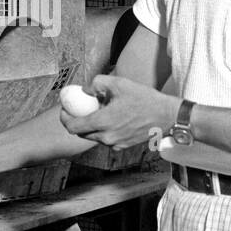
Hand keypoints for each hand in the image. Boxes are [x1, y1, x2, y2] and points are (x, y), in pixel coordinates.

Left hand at [58, 74, 175, 149]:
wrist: (166, 116)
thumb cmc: (145, 99)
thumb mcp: (119, 83)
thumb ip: (97, 83)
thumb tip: (86, 89)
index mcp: (103, 122)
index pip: (73, 127)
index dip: (65, 118)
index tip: (64, 110)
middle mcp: (106, 137)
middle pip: (81, 134)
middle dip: (76, 122)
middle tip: (78, 110)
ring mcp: (115, 144)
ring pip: (93, 137)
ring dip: (91, 126)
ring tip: (98, 112)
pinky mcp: (122, 147)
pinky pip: (105, 140)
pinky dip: (103, 131)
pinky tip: (110, 119)